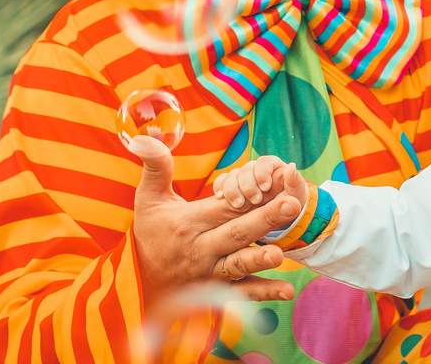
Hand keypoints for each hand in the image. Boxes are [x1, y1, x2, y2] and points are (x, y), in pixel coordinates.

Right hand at [128, 136, 301, 305]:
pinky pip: (241, 293)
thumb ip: (156, 167)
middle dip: (265, 219)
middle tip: (292, 204)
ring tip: (282, 254)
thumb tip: (144, 138)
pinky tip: (287, 291)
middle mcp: (200, 249)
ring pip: (238, 265)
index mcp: (188, 222)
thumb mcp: (148, 198)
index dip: (251, 194)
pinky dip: (263, 293)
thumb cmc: (150, 232)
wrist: (138, 280)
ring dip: (260, 260)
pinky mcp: (216, 291)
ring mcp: (209, 273)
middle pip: (236, 232)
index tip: (277, 180)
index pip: (224, 207)